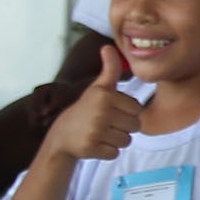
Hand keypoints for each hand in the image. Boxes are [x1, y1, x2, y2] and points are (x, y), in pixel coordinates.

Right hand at [47, 48, 145, 163]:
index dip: (127, 111)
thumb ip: (110, 70)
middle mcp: (101, 112)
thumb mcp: (98, 88)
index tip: (111, 110)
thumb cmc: (86, 109)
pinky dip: (107, 151)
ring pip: (127, 141)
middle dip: (123, 126)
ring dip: (116, 140)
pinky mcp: (91, 149)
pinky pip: (116, 153)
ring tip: (100, 133)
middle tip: (105, 123)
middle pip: (135, 126)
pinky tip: (95, 143)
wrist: (62, 136)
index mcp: (105, 95)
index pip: (137, 109)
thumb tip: (108, 46)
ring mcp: (95, 131)